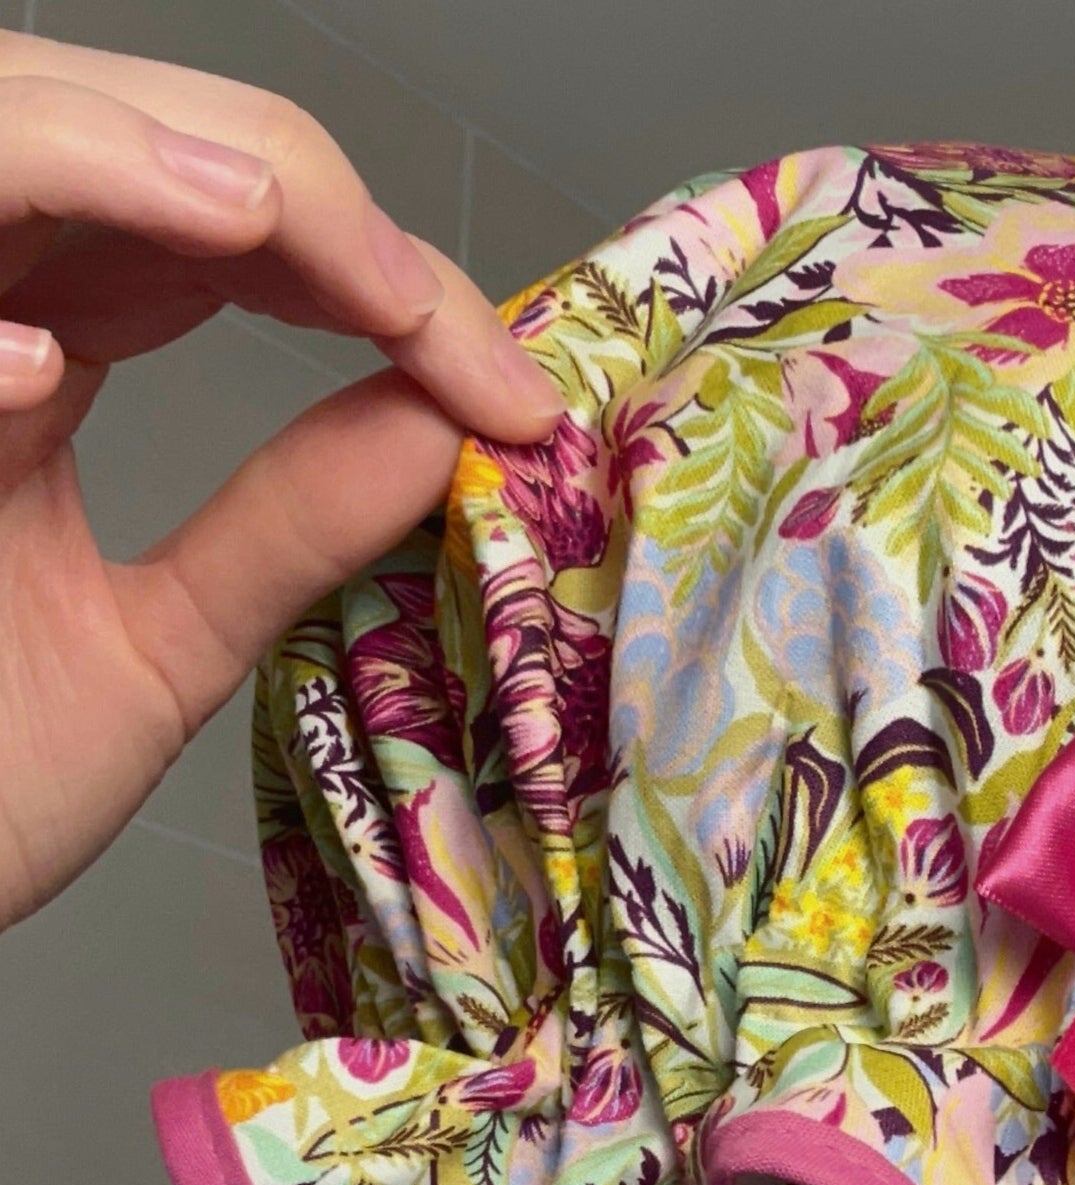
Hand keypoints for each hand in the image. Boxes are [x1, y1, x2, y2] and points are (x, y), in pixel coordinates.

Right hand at [0, 29, 566, 932]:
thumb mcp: (162, 645)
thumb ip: (288, 527)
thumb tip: (457, 425)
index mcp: (34, 352)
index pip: (209, 226)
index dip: (365, 266)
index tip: (506, 386)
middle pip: (98, 128)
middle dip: (274, 182)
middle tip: (413, 304)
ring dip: (111, 157)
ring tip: (257, 227)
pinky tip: (38, 369)